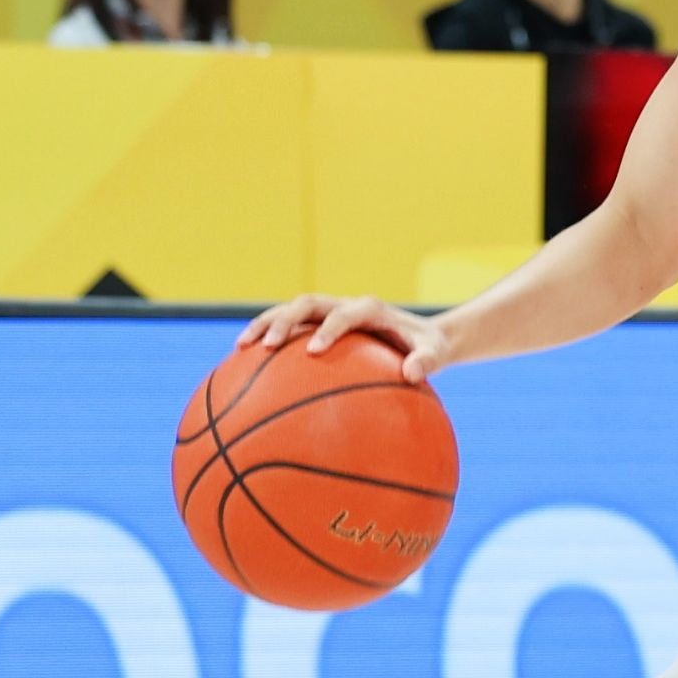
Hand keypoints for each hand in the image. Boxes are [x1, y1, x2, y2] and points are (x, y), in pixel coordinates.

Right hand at [240, 293, 449, 381]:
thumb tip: (412, 374)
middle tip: (266, 345)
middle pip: (307, 304)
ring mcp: (329, 313)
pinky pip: (290, 329)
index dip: (328, 330)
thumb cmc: (428, 348)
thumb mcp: (436, 354)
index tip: (313, 351)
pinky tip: (245, 365)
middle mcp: (345, 306)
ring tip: (241, 347)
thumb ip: (427, 361)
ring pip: (290, 311)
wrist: (422, 336)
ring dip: (265, 324)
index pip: (344, 314)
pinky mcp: (319, 325)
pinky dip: (268, 340)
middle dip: (284, 321)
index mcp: (370, 310)